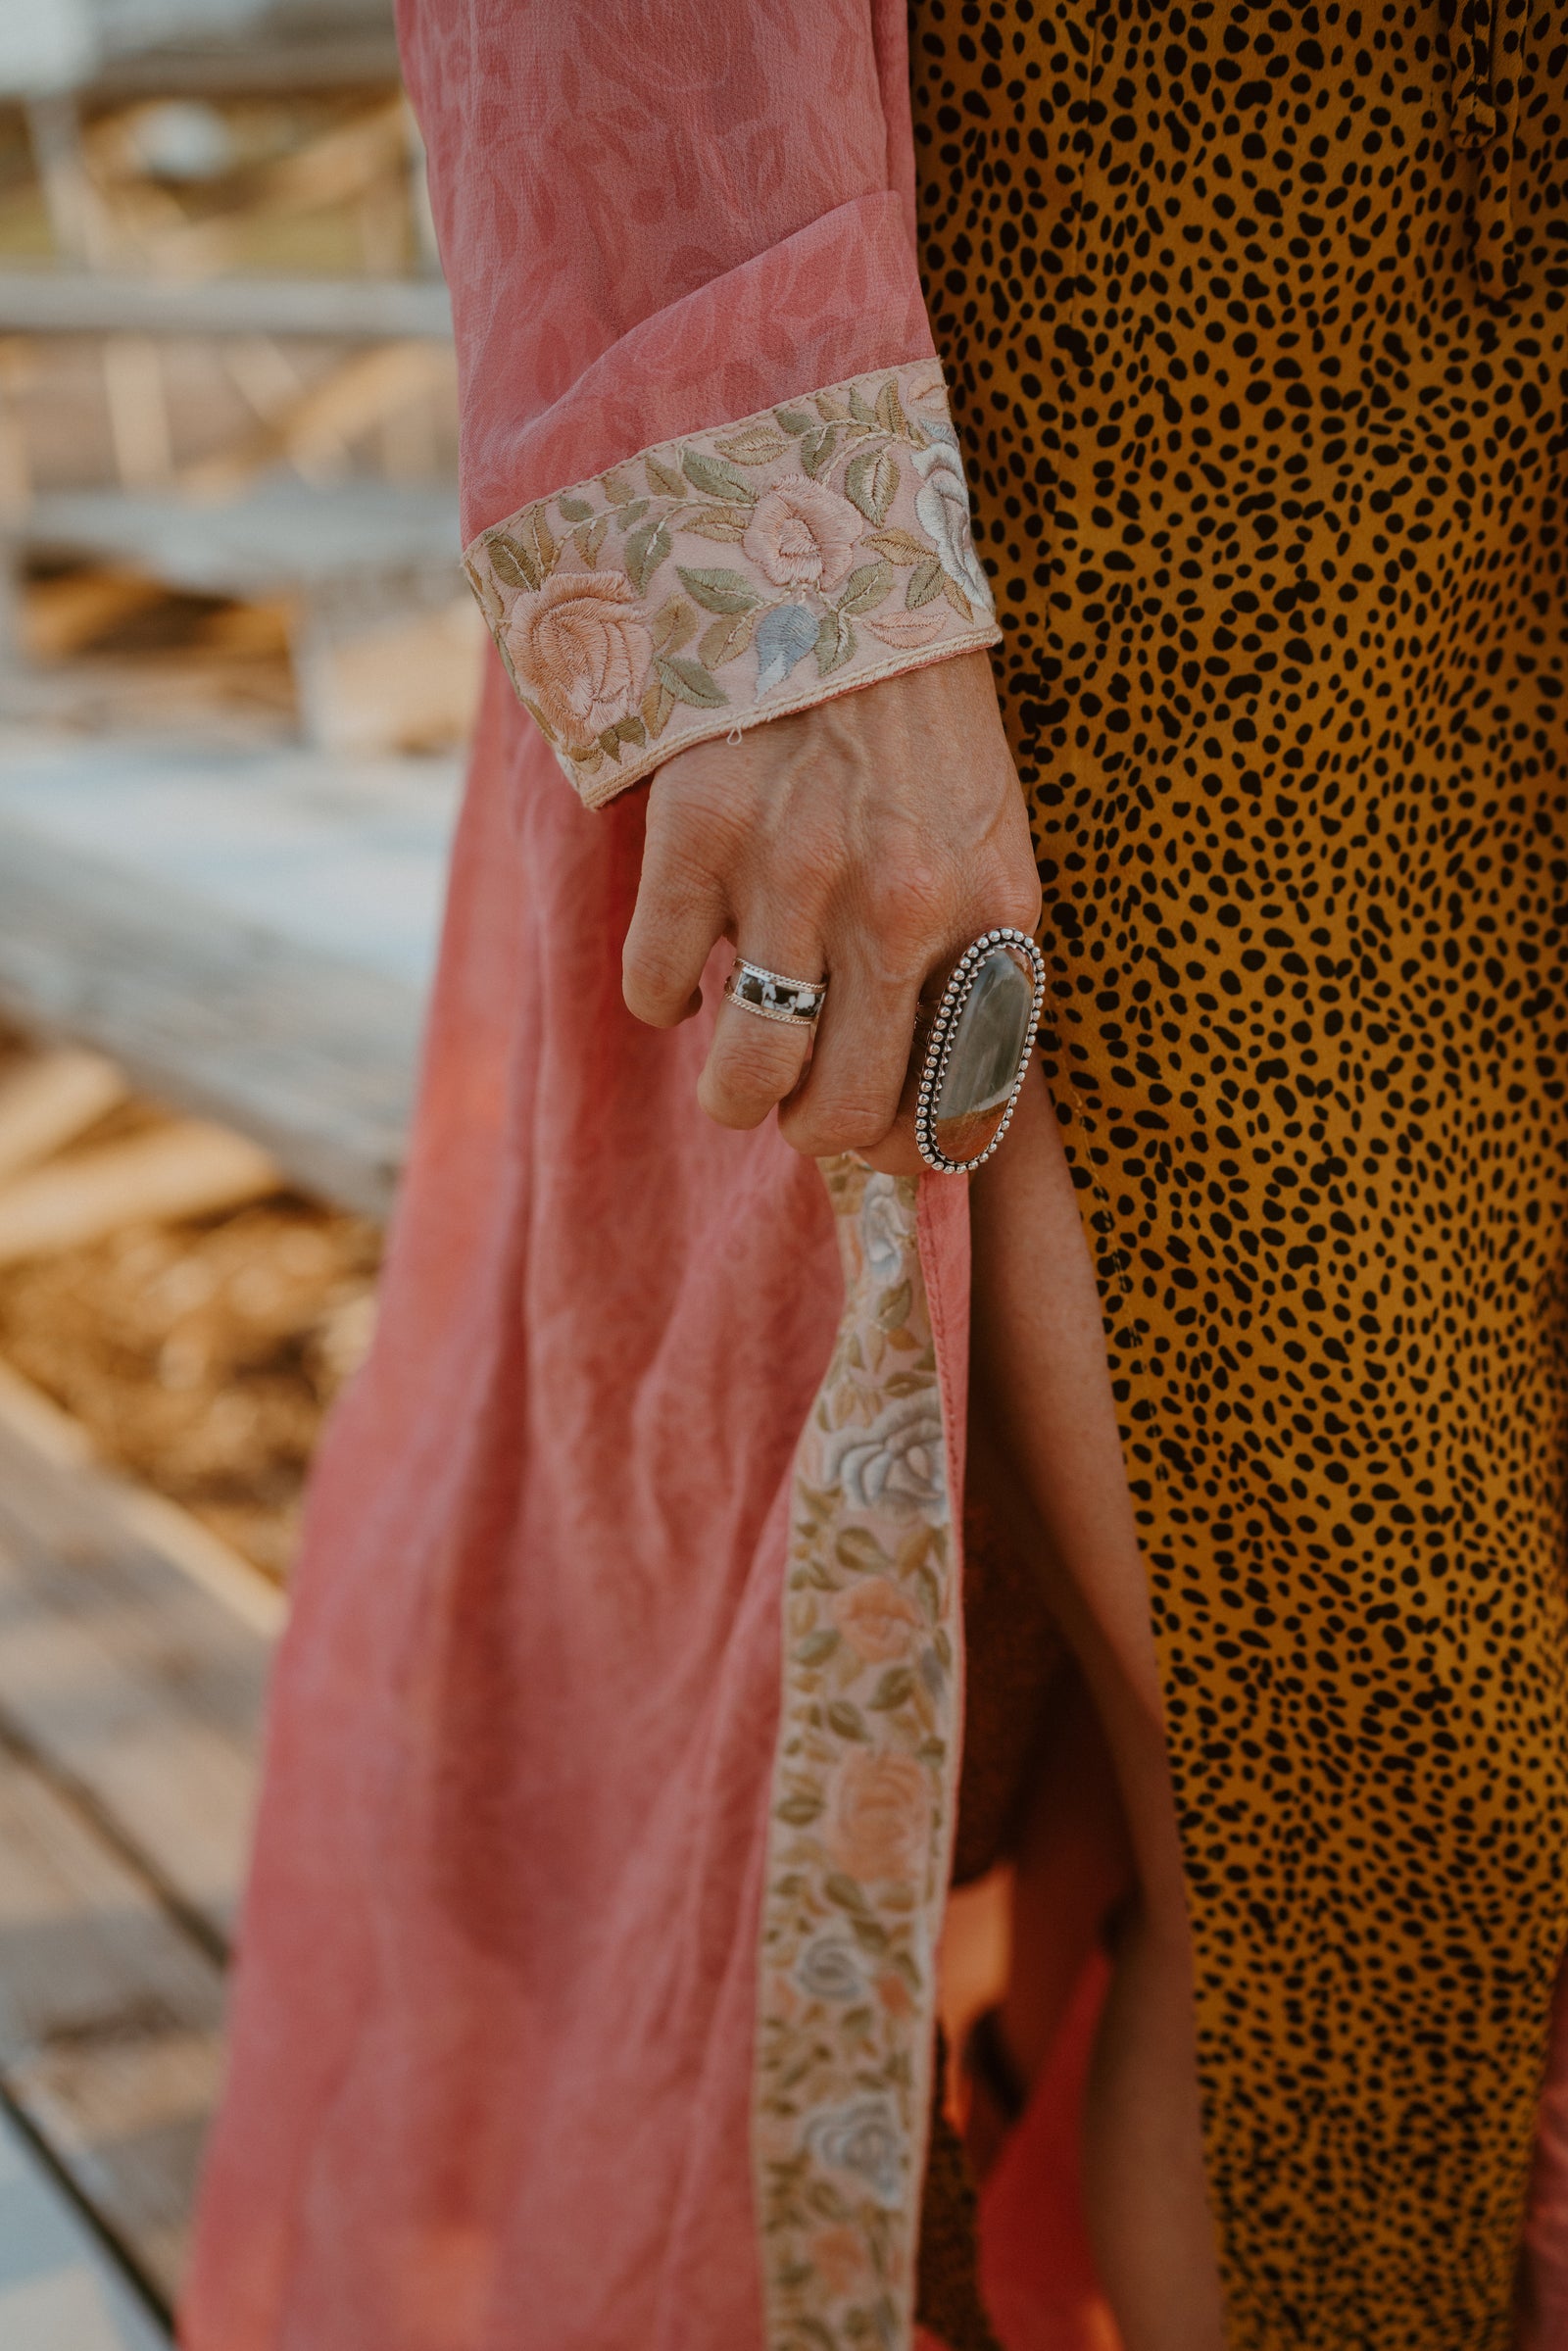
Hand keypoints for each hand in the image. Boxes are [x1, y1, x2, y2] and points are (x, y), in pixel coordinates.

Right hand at [620, 648, 1040, 1170]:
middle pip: (840, 1118)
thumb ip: (967, 966)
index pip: (955, 1112)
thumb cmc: (919, 734)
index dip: (902, 1146)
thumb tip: (920, 1102)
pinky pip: (654, 990)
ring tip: (732, 1052)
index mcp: (991, 920)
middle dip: (806, 1125)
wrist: (836, 577)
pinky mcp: (698, 839)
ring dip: (731, 1089)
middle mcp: (901, 911)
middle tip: (792, 1084)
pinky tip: (686, 951)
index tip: (871, 1122)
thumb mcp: (983, 848)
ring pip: (743, 1077)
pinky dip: (660, 994)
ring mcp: (796, 877)